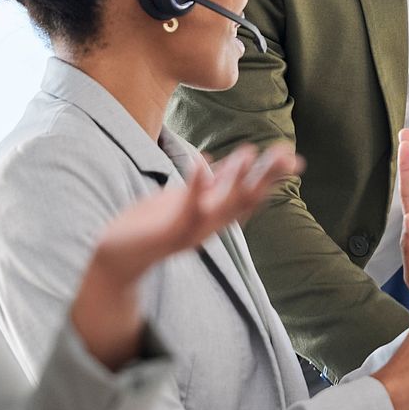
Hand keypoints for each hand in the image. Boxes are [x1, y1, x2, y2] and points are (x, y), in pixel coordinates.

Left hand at [73, 144, 300, 369]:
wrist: (116, 255)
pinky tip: (202, 162)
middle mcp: (209, 225)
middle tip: (287, 156)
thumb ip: (212, 182)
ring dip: (237, 180)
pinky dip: (197, 186)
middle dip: (267, 178)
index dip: (272, 177)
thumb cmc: (151, 225)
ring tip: (250, 153)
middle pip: (245, 201)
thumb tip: (237, 161)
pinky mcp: (168, 232)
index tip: (293, 157)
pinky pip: (187, 208)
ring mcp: (191, 230)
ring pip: (222, 206)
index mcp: (214, 216)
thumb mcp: (188, 199)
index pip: (250, 194)